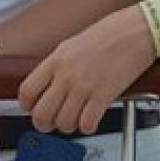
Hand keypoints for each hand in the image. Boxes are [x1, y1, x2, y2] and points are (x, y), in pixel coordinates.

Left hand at [18, 4, 156, 133]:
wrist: (133, 33)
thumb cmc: (105, 36)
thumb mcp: (69, 46)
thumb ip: (54, 66)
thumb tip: (43, 85)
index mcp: (55, 61)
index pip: (27, 91)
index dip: (26, 105)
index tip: (31, 108)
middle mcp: (66, 75)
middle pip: (41, 113)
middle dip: (43, 123)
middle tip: (49, 122)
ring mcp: (84, 87)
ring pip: (63, 123)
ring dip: (66, 126)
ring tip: (72, 119)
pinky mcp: (104, 97)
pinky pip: (87, 124)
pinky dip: (86, 127)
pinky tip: (89, 119)